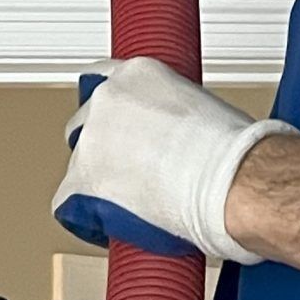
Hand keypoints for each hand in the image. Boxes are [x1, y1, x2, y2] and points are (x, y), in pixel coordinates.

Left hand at [52, 57, 297, 263]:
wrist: (230, 181)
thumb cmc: (231, 149)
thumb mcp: (202, 107)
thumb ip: (173, 113)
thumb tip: (176, 134)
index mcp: (136, 73)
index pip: (107, 82)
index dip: (117, 112)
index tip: (123, 126)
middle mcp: (106, 99)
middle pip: (86, 122)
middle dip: (106, 146)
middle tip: (134, 168)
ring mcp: (90, 139)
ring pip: (78, 162)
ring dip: (98, 179)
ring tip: (130, 200)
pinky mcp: (81, 181)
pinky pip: (68, 204)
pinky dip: (87, 218)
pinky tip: (112, 225)